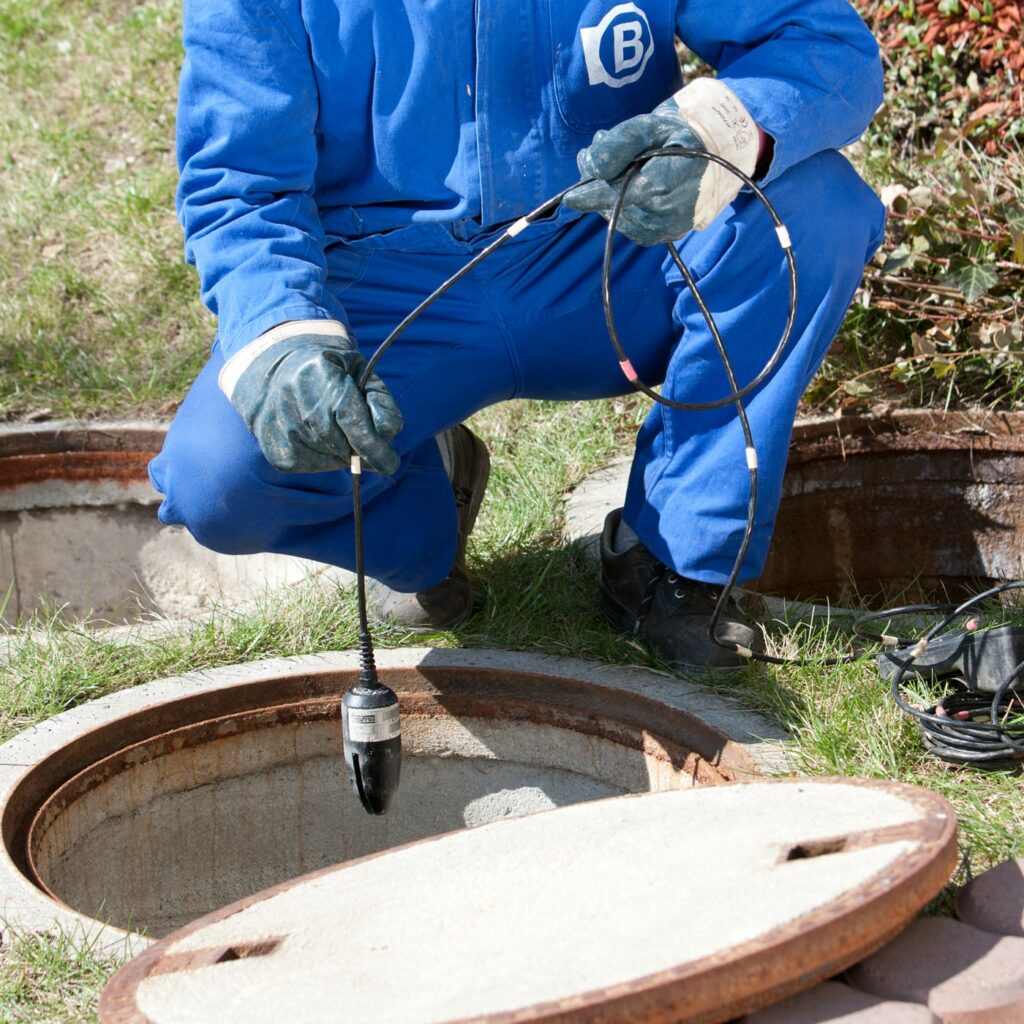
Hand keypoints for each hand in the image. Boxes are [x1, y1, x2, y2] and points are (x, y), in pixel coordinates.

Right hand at [224, 327, 402, 474]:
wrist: (280, 371)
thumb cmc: (334, 375)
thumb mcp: (364, 376)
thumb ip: (382, 406)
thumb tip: (385, 443)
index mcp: (319, 372)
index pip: (351, 420)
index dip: (374, 446)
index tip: (391, 464)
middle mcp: (292, 396)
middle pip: (339, 443)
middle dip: (358, 448)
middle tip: (360, 437)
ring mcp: (278, 422)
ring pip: (326, 456)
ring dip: (341, 452)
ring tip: (334, 429)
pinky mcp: (273, 447)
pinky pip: (310, 464)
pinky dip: (324, 458)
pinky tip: (317, 437)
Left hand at [565, 100, 708, 245]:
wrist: (715, 154)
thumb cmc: (678, 134)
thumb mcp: (650, 125)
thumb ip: (620, 142)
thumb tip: (591, 168)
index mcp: (664, 183)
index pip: (617, 195)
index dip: (591, 196)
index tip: (569, 199)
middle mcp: (665, 212)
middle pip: (614, 206)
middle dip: (600, 185)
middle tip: (602, 159)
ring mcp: (667, 228)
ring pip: (620, 218)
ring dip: (611, 197)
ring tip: (624, 170)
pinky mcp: (666, 236)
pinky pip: (631, 227)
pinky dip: (624, 210)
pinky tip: (632, 189)